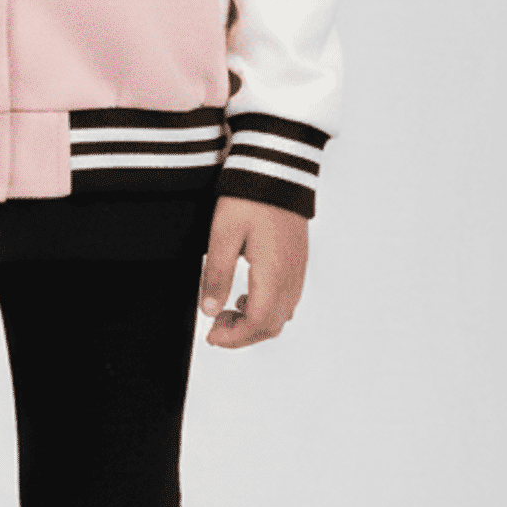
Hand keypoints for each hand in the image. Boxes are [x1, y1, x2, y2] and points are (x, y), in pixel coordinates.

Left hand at [198, 198, 308, 347]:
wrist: (277, 168)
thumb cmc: (250, 197)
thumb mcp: (222, 234)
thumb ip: (215, 275)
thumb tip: (208, 310)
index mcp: (273, 273)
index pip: (257, 323)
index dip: (233, 337)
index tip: (211, 336)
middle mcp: (291, 277)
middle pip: (272, 326)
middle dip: (242, 335)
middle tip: (215, 326)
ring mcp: (297, 269)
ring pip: (281, 315)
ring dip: (255, 323)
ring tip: (227, 311)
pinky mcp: (298, 261)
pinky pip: (287, 299)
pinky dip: (267, 309)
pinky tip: (246, 296)